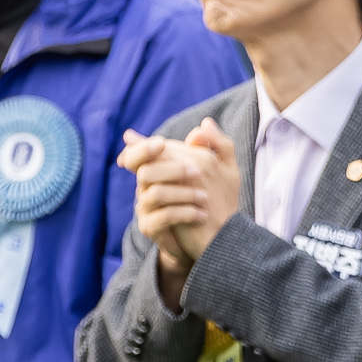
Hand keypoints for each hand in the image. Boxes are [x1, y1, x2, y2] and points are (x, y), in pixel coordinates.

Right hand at [122, 119, 241, 309]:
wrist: (211, 237)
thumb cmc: (215, 198)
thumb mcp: (223, 170)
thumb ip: (215, 147)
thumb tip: (205, 124)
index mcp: (159, 169)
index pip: (137, 154)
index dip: (142, 148)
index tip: (161, 144)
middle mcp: (147, 187)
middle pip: (144, 171)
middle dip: (171, 169)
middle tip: (196, 172)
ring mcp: (146, 208)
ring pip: (154, 194)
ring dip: (182, 193)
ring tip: (204, 197)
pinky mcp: (151, 228)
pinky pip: (161, 217)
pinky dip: (184, 213)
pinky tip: (201, 214)